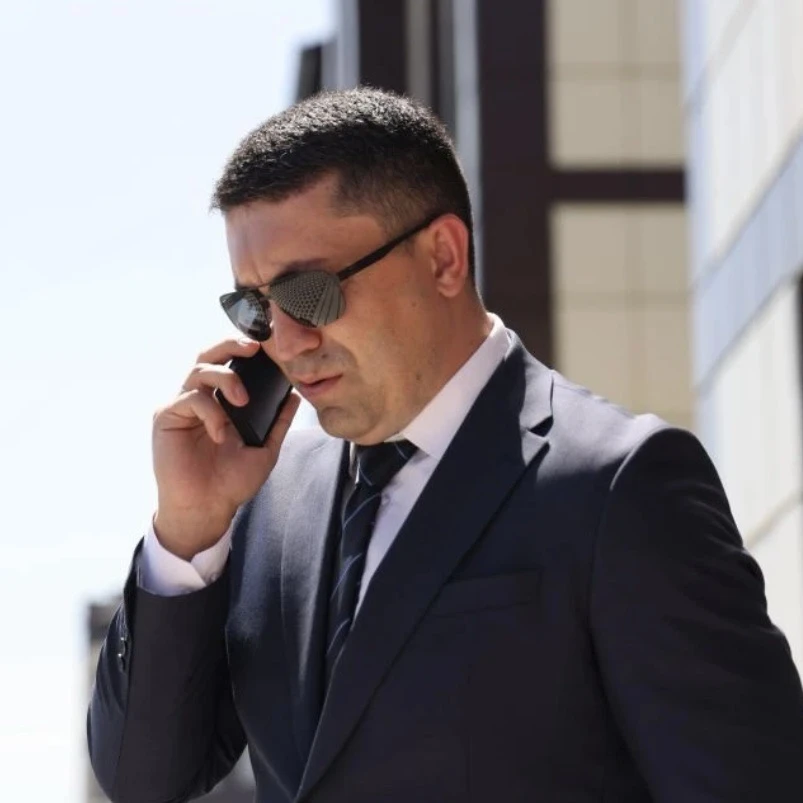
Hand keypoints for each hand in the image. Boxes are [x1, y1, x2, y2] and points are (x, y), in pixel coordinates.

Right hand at [152, 338, 300, 558]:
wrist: (207, 509)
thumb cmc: (231, 482)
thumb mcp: (264, 449)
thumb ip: (278, 422)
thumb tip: (295, 395)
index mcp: (221, 402)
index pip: (229, 364)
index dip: (244, 350)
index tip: (267, 345)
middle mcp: (199, 398)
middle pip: (208, 355)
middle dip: (230, 344)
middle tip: (253, 348)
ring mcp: (181, 406)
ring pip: (199, 371)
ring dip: (226, 380)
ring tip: (243, 401)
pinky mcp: (166, 418)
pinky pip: (189, 399)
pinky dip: (210, 412)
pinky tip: (220, 434)